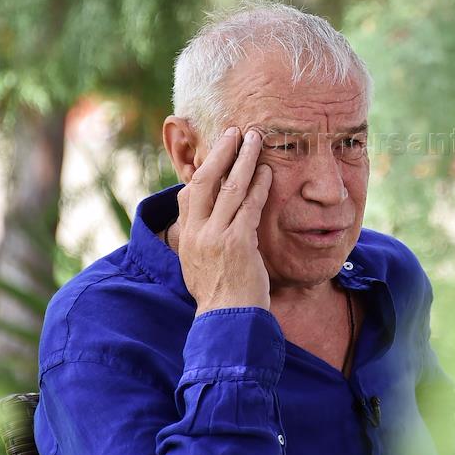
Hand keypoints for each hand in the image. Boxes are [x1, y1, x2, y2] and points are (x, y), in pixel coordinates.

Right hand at [176, 127, 273, 314]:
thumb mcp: (200, 266)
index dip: (203, 172)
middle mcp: (196, 233)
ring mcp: (216, 236)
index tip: (216, 155)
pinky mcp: (238, 242)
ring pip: (229, 187)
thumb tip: (206, 227)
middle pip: (203, 181)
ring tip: (255, 138)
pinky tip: (267, 171)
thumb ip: (202, 242)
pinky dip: (259, 185)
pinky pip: (249, 206)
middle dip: (220, 153)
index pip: (187, 196)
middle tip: (234, 132)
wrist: (227, 321)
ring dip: (243, 159)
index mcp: (186, 238)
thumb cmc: (220, 297)